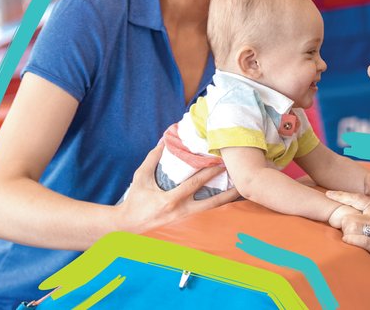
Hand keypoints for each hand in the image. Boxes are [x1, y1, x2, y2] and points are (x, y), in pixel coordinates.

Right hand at [118, 140, 238, 232]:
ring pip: (211, 213)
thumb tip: (165, 141)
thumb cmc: (134, 201)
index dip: (209, 172)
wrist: (128, 226)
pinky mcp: (186, 228)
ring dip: (226, 202)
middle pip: (211, 203)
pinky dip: (217, 211)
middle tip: (241, 180)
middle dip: (227, 192)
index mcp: (170, 200)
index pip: (194, 185)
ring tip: (240, 192)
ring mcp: (185, 223)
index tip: (221, 162)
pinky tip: (227, 204)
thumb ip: (153, 159)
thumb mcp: (140, 177)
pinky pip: (206, 218)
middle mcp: (181, 213)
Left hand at [326, 190, 369, 281]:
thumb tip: (364, 218)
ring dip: (347, 233)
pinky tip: (350, 243)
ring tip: (353, 240)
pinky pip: (357, 240)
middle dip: (342, 223)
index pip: (359, 199)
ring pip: (350, 225)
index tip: (329, 194)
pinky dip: (350, 242)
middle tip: (344, 230)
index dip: (342, 196)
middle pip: (350, 213)